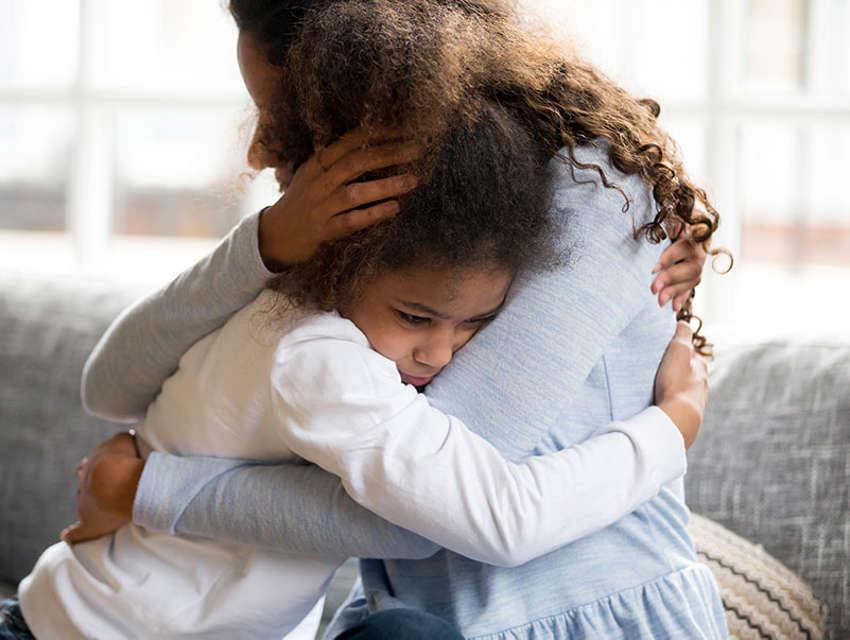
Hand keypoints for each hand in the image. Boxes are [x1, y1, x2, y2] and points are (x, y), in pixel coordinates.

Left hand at [61, 432, 144, 544]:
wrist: (115, 483)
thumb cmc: (123, 461)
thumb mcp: (123, 441)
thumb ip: (121, 441)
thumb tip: (124, 439)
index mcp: (92, 464)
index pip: (90, 465)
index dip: (99, 468)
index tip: (107, 470)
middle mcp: (85, 483)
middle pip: (84, 483)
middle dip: (92, 485)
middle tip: (106, 489)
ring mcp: (84, 504)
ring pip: (83, 504)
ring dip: (91, 506)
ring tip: (103, 510)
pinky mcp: (89, 525)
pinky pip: (78, 532)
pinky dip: (74, 534)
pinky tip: (68, 536)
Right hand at [258, 128, 421, 269]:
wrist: (273, 236)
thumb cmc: (300, 203)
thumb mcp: (312, 175)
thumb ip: (336, 161)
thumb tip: (372, 145)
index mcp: (317, 163)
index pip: (351, 141)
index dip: (379, 132)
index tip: (405, 128)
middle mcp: (318, 181)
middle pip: (357, 161)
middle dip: (390, 153)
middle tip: (418, 149)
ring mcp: (321, 207)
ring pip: (356, 192)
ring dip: (387, 185)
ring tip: (413, 180)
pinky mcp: (324, 231)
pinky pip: (352, 220)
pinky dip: (374, 214)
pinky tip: (394, 208)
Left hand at [651, 216, 708, 311]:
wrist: (691, 220)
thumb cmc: (677, 216)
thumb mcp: (675, 214)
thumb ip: (674, 221)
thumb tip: (672, 230)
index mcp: (696, 234)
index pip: (683, 248)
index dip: (668, 259)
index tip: (653, 269)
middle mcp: (701, 251)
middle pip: (690, 268)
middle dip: (671, 279)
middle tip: (652, 289)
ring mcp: (699, 263)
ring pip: (692, 280)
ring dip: (675, 292)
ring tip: (659, 301)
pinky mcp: (694, 273)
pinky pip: (691, 287)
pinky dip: (682, 297)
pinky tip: (673, 308)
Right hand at [654, 322, 709, 448]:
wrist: (678, 418)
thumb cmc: (677, 382)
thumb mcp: (679, 350)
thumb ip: (682, 334)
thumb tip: (683, 322)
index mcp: (702, 367)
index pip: (691, 353)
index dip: (678, 350)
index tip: (665, 351)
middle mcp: (703, 383)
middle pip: (689, 372)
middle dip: (677, 370)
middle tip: (660, 370)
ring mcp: (697, 401)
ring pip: (685, 389)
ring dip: (674, 386)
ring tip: (659, 387)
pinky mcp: (688, 416)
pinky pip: (679, 404)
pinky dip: (672, 400)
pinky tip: (663, 402)